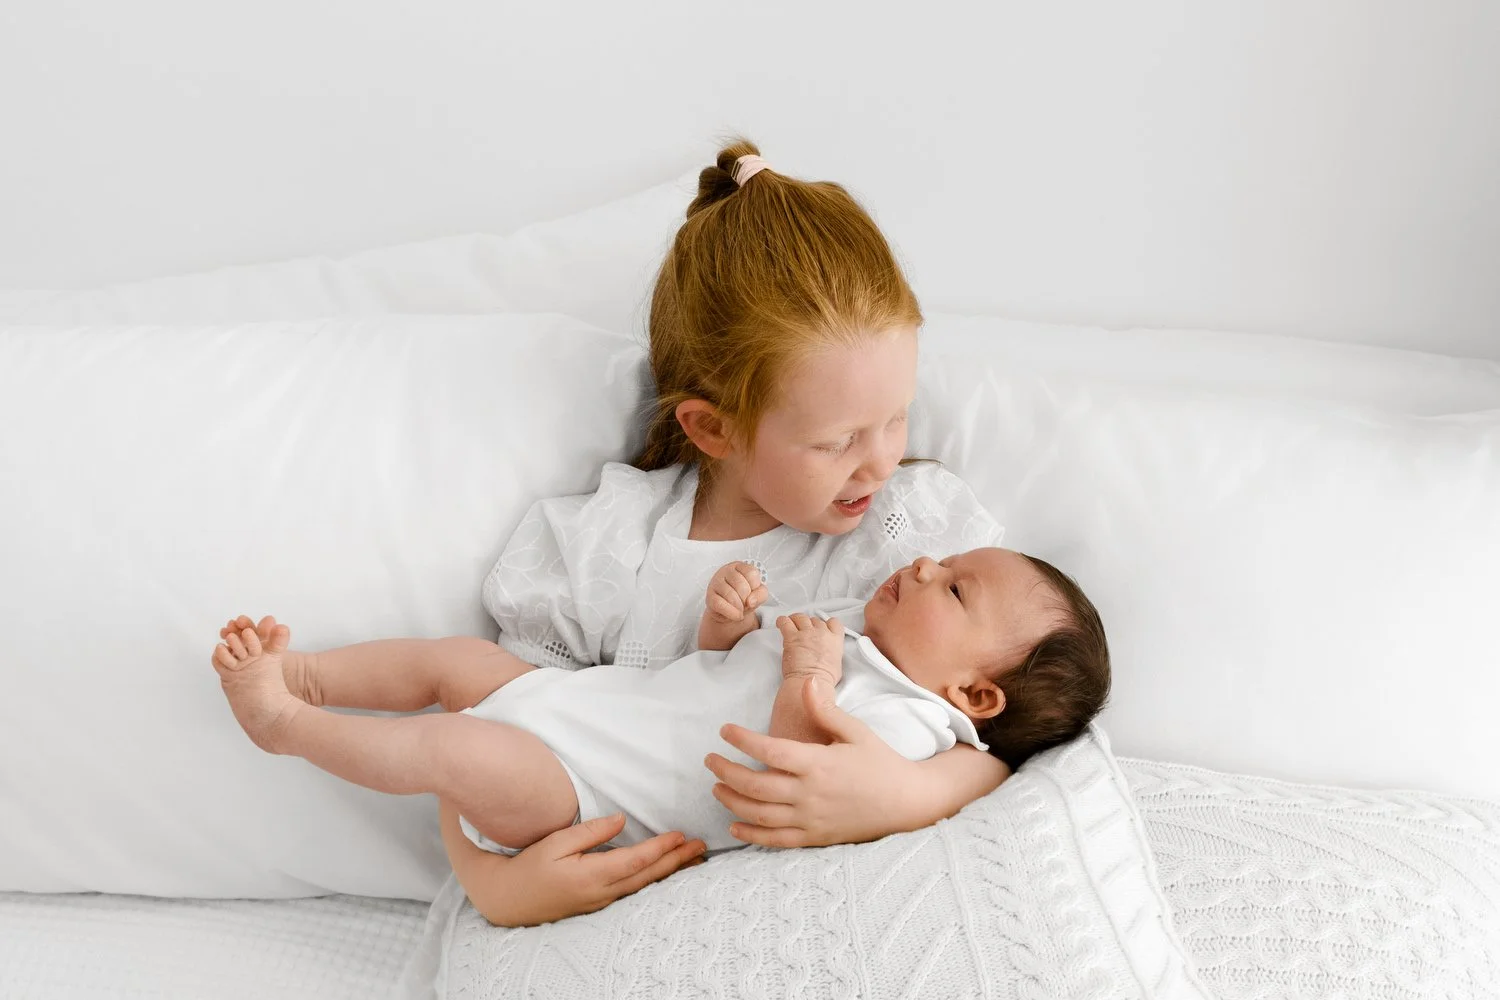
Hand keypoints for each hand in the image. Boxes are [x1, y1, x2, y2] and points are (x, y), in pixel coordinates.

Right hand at [439, 801, 706, 926]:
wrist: (509, 899)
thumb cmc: (529, 866)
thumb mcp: (556, 842)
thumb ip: (590, 832)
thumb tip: (620, 820)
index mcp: (591, 875)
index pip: (635, 861)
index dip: (660, 849)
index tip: (680, 836)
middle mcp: (601, 892)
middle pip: (647, 876)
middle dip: (676, 861)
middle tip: (701, 847)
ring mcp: (601, 901)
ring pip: (644, 886)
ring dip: (670, 871)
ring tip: (693, 859)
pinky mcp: (599, 902)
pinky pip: (634, 890)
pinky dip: (655, 879)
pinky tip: (666, 872)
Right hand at [705, 562, 767, 625]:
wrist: (729, 610)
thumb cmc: (743, 597)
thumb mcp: (757, 594)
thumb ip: (761, 594)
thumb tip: (751, 601)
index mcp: (740, 567)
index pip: (752, 573)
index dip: (755, 586)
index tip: (752, 592)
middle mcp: (726, 571)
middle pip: (741, 585)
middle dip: (746, 599)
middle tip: (745, 603)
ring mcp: (716, 583)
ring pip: (730, 595)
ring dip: (740, 607)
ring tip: (740, 609)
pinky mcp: (709, 596)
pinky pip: (720, 605)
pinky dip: (731, 613)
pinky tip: (736, 615)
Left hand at [705, 679, 1007, 847]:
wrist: (906, 802)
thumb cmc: (880, 761)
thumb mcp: (856, 731)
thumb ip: (826, 710)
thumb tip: (805, 685)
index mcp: (818, 763)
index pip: (769, 751)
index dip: (741, 740)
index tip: (724, 730)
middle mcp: (809, 794)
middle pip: (754, 786)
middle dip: (726, 771)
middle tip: (709, 759)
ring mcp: (810, 819)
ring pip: (758, 815)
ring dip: (731, 801)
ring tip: (716, 786)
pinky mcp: (813, 837)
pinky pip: (774, 840)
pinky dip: (750, 835)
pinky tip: (733, 825)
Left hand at [775, 614, 843, 683]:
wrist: (811, 682)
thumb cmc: (823, 679)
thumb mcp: (836, 665)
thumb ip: (833, 654)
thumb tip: (829, 655)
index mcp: (835, 640)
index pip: (834, 623)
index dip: (826, 624)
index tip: (821, 629)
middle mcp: (821, 633)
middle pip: (815, 620)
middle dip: (809, 625)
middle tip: (803, 632)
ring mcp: (806, 633)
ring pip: (801, 617)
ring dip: (796, 620)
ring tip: (791, 625)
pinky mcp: (792, 636)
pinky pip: (785, 621)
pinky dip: (782, 621)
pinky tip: (781, 624)